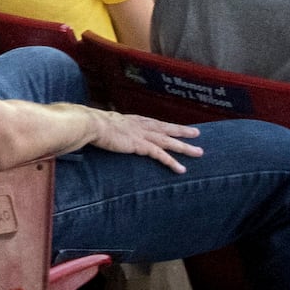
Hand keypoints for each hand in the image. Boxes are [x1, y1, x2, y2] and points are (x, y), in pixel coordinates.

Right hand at [86, 110, 204, 173]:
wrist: (90, 124)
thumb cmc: (92, 125)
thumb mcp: (104, 124)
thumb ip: (110, 128)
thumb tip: (105, 131)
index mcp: (132, 120)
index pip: (154, 123)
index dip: (166, 126)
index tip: (176, 127)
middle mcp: (140, 126)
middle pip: (166, 129)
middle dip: (182, 131)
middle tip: (197, 133)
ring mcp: (142, 135)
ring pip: (169, 142)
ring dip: (184, 147)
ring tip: (199, 152)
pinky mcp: (140, 146)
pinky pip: (160, 155)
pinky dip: (172, 162)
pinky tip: (181, 169)